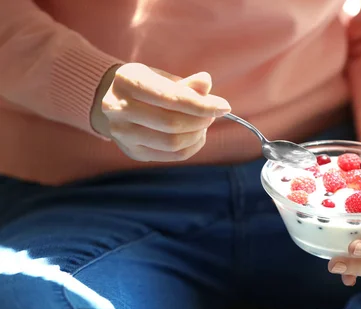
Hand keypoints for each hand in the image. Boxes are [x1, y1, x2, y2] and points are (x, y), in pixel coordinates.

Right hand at [91, 63, 230, 161]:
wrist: (113, 102)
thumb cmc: (146, 86)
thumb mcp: (163, 77)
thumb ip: (186, 83)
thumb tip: (206, 82)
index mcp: (127, 81)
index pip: (171, 98)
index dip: (202, 104)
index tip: (224, 106)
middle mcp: (118, 108)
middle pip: (171, 123)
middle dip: (201, 120)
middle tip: (212, 115)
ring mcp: (122, 133)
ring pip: (172, 143)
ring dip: (197, 135)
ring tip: (203, 125)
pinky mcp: (132, 151)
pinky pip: (171, 156)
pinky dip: (191, 147)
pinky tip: (196, 136)